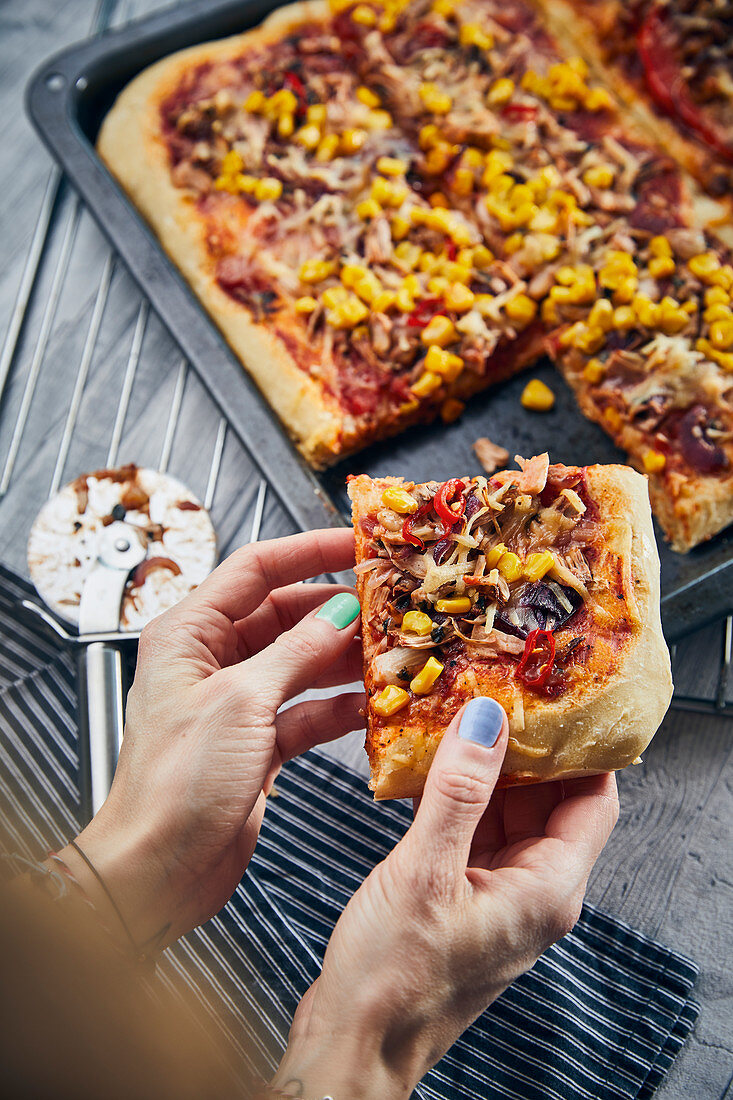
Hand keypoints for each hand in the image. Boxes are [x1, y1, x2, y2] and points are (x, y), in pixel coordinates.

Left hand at [57, 528, 362, 950]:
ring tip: (391, 652)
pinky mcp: (256, 741)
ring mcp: (236, 701)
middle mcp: (210, 660)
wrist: (158, 869)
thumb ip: (296, 651)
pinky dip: (338, 706)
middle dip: (336, 609)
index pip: (256, 569)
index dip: (309, 550)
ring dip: (344, 658)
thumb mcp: (241, 702)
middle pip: (284, 614)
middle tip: (389, 605)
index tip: (358, 542)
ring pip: (301, 662)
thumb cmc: (174, 784)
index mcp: (188, 633)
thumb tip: (339, 613)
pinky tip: (372, 706)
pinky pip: (306, 708)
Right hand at [276, 698, 618, 1099]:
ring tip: (461, 716)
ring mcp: (498, 895)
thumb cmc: (393, 978)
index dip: (581, 746)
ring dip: (488, 769)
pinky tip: (431, 765)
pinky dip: (458, 797)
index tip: (556, 696)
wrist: (354, 1043)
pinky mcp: (463, 897)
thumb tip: (487, 721)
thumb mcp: (426, 871)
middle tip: (497, 692)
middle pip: (551, 801)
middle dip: (526, 747)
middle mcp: (533, 891)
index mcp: (547, 889)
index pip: (593, 800)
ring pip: (508, 813)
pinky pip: (474, 832)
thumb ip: (458, 792)